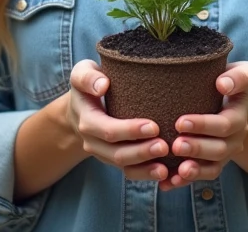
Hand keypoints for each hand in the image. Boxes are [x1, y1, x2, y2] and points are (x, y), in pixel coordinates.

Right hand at [66, 59, 169, 181]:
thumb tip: (103, 85)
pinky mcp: (115, 159)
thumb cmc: (88, 85)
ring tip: (167, 164)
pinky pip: (129, 172)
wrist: (80, 107)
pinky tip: (165, 173)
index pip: (108, 130)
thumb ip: (88, 77)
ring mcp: (104, 154)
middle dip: (142, 152)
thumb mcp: (81, 73)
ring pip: (124, 166)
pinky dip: (146, 175)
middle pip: (117, 153)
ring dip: (145, 167)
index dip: (130, 131)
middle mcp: (93, 142)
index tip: (154, 126)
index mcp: (87, 121)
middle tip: (165, 146)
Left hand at [162, 61, 247, 190]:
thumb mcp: (243, 72)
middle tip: (175, 145)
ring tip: (176, 170)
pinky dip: (184, 181)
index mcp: (240, 115)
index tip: (180, 122)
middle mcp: (236, 137)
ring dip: (194, 170)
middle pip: (219, 149)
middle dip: (197, 149)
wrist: (232, 96)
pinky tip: (167, 184)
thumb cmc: (230, 79)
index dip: (204, 125)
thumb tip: (223, 84)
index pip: (226, 124)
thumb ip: (238, 76)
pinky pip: (202, 176)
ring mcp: (224, 152)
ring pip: (212, 167)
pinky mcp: (212, 162)